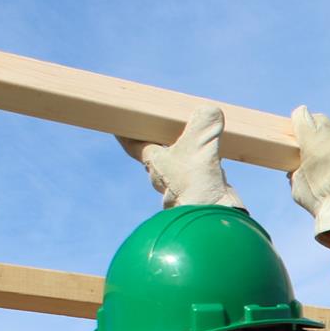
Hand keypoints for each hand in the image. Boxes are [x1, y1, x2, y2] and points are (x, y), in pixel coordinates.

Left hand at [118, 105, 243, 209]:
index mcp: (154, 162)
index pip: (131, 144)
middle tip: (162, 127)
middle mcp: (162, 177)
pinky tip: (213, 165)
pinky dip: (201, 169)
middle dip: (157, 143)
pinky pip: (196, 179)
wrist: (213, 219)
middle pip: (154, 155)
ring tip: (196, 143)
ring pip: (176, 168)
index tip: (116, 124)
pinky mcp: (199, 197)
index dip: (123, 133)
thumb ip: (204, 122)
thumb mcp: (200, 142)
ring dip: (183, 157)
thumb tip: (211, 111)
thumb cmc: (197, 182)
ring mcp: (180, 189)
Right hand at [289, 106, 329, 244]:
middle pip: (326, 121)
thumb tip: (294, 171)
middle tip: (320, 129)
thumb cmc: (320, 203)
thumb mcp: (298, 187)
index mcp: (313, 145)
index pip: (304, 119)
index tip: (301, 114)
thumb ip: (296, 173)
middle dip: (321, 123)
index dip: (301, 116)